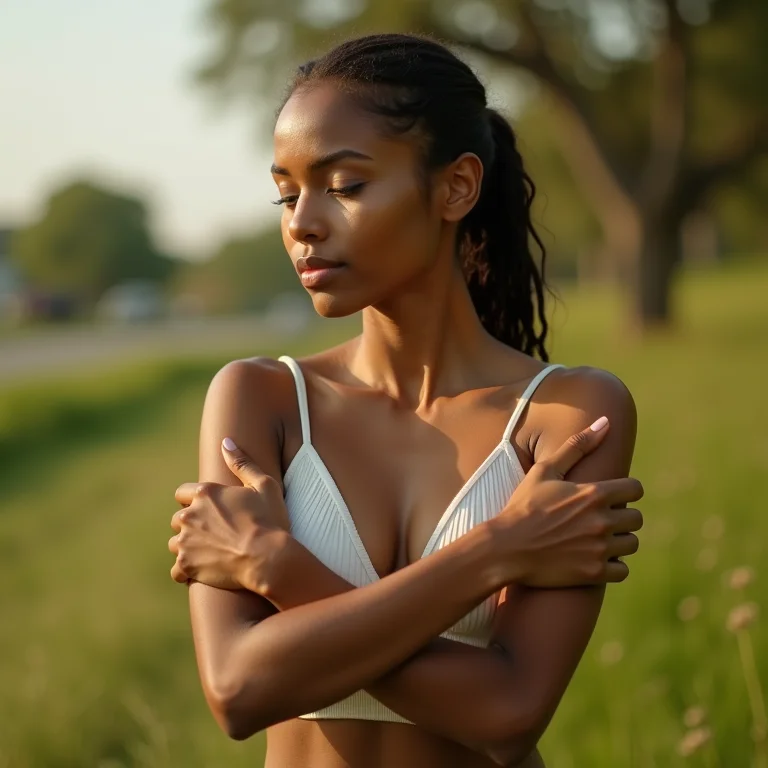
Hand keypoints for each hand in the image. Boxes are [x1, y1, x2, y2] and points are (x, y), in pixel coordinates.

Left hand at [169, 438, 290, 590]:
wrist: (268, 558)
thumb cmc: (270, 520)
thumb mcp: (263, 484)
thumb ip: (242, 462)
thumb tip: (226, 441)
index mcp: (205, 493)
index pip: (182, 493)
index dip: (194, 501)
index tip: (209, 510)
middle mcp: (189, 515)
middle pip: (177, 519)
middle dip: (191, 525)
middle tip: (213, 534)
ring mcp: (186, 542)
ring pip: (175, 544)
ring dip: (188, 547)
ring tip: (209, 553)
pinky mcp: (187, 566)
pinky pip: (177, 571)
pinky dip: (186, 572)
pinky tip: (201, 572)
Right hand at [493, 418, 643, 587]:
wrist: (505, 547)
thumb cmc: (523, 505)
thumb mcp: (545, 470)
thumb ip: (577, 445)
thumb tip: (606, 421)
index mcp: (594, 494)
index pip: (635, 489)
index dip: (626, 491)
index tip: (612, 496)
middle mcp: (602, 521)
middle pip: (636, 518)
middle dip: (622, 517)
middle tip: (601, 519)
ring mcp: (599, 549)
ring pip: (632, 544)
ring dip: (619, 541)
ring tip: (598, 539)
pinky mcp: (594, 573)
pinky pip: (623, 570)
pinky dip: (613, 566)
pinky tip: (595, 557)